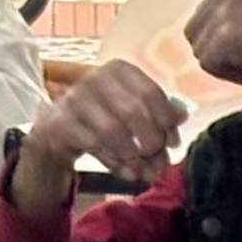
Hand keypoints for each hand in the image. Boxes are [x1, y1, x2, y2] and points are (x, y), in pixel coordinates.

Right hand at [12, 59, 189, 213]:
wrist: (58, 130)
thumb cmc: (105, 118)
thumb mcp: (134, 112)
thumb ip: (160, 114)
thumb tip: (183, 115)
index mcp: (120, 70)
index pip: (151, 93)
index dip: (167, 122)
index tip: (172, 144)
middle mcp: (96, 78)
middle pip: (133, 112)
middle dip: (151, 142)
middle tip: (159, 161)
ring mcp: (75, 99)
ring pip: (113, 132)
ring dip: (133, 157)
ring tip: (144, 171)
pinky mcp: (61, 122)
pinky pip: (94, 146)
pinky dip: (115, 163)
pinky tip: (126, 172)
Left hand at [182, 0, 241, 87]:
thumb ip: (240, 15)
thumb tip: (217, 40)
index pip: (204, 14)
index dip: (217, 40)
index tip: (241, 54)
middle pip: (194, 32)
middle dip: (213, 53)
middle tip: (240, 68)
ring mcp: (223, 15)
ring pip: (199, 50)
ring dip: (221, 67)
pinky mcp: (225, 38)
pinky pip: (208, 64)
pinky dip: (227, 76)